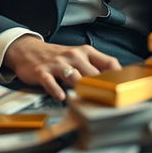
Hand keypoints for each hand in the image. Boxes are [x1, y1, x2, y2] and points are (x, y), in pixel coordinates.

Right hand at [3, 36, 120, 100]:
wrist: (28, 50)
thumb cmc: (58, 57)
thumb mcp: (78, 56)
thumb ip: (94, 67)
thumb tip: (114, 83)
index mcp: (86, 52)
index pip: (109, 62)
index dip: (118, 76)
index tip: (124, 90)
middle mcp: (73, 56)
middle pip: (92, 72)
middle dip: (100, 87)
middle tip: (108, 102)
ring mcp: (57, 64)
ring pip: (73, 76)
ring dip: (80, 88)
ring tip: (87, 101)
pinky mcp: (42, 72)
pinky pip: (50, 82)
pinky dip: (56, 90)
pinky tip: (61, 97)